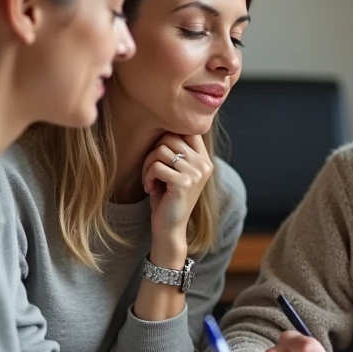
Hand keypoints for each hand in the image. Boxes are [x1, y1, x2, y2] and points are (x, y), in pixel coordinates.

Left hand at [142, 133, 212, 260]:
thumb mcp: (174, 171)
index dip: (168, 137)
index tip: (159, 156)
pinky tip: (150, 188)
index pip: (187, 130)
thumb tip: (164, 124)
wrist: (170, 228)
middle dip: (153, 153)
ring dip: (148, 166)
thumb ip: (175, 150)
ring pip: (161, 150)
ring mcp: (196, 173)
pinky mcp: (185, 183)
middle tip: (150, 172)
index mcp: (204, 159)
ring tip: (150, 181)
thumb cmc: (167, 198)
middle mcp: (204, 164)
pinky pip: (157, 166)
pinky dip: (148, 176)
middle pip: (170, 137)